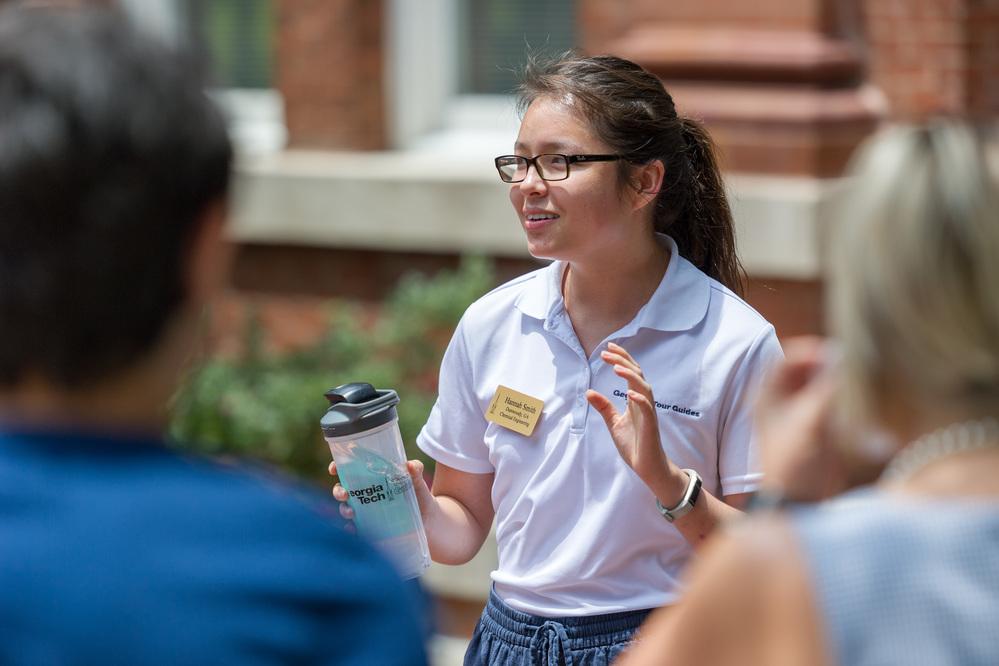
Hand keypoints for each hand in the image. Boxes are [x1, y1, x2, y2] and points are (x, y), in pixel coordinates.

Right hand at [328, 459, 435, 531]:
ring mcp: (367, 512)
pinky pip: (356, 529)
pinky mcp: (371, 527)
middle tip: (344, 494)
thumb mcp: (417, 481)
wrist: (430, 520)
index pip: (349, 470)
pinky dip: (351, 530)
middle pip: (342, 490)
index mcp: (371, 478)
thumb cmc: (420, 496)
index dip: (337, 467)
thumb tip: (410, 465)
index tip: (333, 469)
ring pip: (346, 509)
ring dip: (343, 510)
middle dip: (337, 491)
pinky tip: (352, 529)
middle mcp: (365, 494)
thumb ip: (415, 470)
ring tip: (351, 513)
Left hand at [586, 342, 686, 503]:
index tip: (608, 348)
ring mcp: (648, 413)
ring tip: (616, 367)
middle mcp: (643, 403)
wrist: (647, 466)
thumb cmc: (634, 444)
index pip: (631, 374)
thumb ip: (604, 407)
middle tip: (606, 352)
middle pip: (637, 375)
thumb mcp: (614, 423)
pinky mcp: (651, 426)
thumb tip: (588, 392)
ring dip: (631, 376)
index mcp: (635, 400)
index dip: (621, 359)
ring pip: (644, 387)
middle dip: (623, 361)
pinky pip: (648, 409)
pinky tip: (629, 393)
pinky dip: (640, 399)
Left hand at [755, 336, 844, 500]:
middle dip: (829, 363)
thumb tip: (840, 356)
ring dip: (838, 378)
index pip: (789, 357)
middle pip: (807, 367)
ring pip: (821, 382)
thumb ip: (825, 388)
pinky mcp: (819, 425)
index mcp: (768, 395)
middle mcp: (782, 399)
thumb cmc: (794, 464)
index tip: (836, 355)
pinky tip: (861, 398)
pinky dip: (845, 394)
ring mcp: (801, 411)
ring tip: (859, 379)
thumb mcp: (809, 423)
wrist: (800, 502)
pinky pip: (833, 399)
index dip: (811, 351)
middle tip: (853, 364)